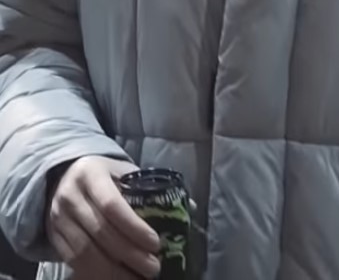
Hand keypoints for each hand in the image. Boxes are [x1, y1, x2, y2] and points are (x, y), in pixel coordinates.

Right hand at [46, 156, 161, 278]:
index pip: (112, 205)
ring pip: (85, 252)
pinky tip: (115, 279)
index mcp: (91, 173)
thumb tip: (184, 207)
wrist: (64, 175)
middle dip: (130, 254)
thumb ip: (146, 188)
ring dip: (114, 272)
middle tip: (154, 267)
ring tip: (138, 278)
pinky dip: (95, 274)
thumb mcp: (123, 171)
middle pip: (101, 232)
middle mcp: (70, 195)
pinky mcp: (53, 236)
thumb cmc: (104, 174)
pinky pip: (73, 261)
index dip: (134, 228)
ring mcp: (58, 217)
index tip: (155, 243)